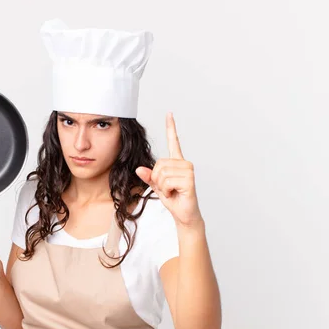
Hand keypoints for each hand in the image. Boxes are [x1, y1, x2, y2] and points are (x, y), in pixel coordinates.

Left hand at [135, 112, 203, 227]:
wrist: (183, 214)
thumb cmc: (173, 198)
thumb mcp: (157, 186)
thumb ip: (148, 176)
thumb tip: (138, 168)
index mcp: (177, 162)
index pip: (173, 141)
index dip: (171, 127)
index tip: (169, 114)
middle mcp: (184, 163)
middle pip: (158, 164)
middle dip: (157, 179)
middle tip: (167, 188)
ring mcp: (188, 170)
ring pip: (161, 173)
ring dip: (162, 186)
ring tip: (171, 191)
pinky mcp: (189, 180)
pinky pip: (167, 181)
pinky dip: (166, 191)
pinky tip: (175, 193)